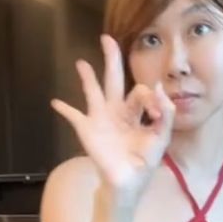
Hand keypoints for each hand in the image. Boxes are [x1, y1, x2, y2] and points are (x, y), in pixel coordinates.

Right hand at [51, 35, 174, 194]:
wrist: (128, 183)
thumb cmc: (144, 162)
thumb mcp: (162, 137)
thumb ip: (167, 114)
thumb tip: (159, 88)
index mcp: (136, 112)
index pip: (142, 91)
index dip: (151, 98)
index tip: (157, 114)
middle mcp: (117, 111)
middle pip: (114, 79)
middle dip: (112, 59)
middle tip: (107, 39)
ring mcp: (101, 119)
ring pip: (93, 91)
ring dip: (87, 77)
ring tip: (81, 62)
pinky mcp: (88, 130)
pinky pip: (74, 116)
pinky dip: (64, 109)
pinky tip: (55, 102)